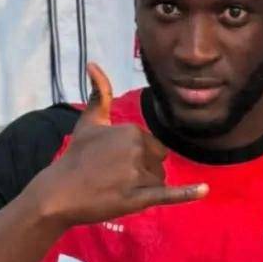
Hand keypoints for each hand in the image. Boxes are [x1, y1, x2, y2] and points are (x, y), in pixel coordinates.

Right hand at [31, 62, 207, 227]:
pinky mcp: (139, 198)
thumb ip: (100, 93)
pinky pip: (168, 194)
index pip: (152, 145)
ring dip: (145, 187)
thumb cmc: (75, 157)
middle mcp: (138, 150)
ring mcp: (138, 175)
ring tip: (117, 189)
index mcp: (132, 131)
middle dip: (143, 171)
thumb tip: (94, 63)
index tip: (113, 162)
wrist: (59, 192)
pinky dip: (187, 193)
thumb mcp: (89, 121)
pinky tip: (204, 190)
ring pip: (159, 180)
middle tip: (114, 178)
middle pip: (158, 162)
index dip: (136, 156)